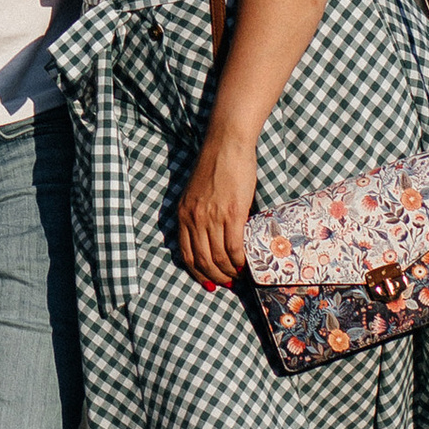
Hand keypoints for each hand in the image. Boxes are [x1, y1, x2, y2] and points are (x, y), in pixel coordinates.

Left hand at [176, 125, 258, 291]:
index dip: (197, 273)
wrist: (227, 145)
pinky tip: (245, 263)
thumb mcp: (197, 193)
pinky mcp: (232, 213)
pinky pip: (234, 247)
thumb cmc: (215, 166)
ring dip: (229, 272)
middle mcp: (194, 218)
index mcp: (183, 213)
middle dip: (215, 277)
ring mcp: (212, 217)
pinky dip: (239, 260)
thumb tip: (212, 239)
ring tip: (237, 275)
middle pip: (202, 260)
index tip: (207, 282)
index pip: (185, 254)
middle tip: (227, 283)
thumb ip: (199, 215)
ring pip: (218, 258)